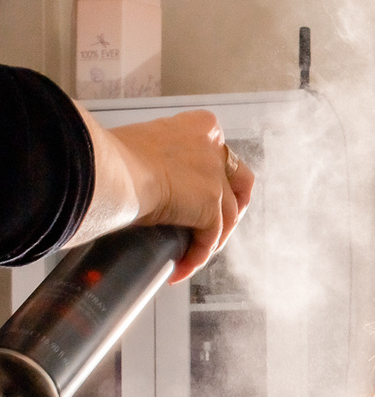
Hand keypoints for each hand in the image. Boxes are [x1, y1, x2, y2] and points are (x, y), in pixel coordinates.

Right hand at [79, 109, 254, 281]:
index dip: (219, 176)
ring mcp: (215, 179)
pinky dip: (195, 258)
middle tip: (215, 229)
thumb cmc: (111, 156)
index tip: (203, 193)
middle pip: (241, 183)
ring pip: (230, 216)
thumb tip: (147, 179)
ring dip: (213, 240)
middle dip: (235, 207)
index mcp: (200, 127)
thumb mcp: (143, 146)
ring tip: (192, 256)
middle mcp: (214, 149)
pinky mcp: (210, 208)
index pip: (222, 153)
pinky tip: (179, 269)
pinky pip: (209, 241)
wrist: (111, 170)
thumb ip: (159, 157)